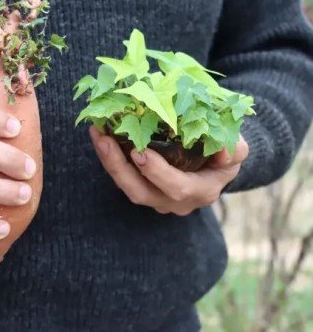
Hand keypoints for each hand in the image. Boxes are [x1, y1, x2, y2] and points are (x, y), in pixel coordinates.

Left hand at [89, 126, 247, 215]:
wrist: (214, 163)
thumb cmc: (225, 154)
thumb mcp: (238, 151)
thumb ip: (235, 149)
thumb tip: (223, 149)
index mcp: (200, 191)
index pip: (177, 188)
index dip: (157, 173)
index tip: (140, 152)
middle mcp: (174, 201)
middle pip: (142, 193)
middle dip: (120, 168)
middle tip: (105, 140)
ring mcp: (156, 197)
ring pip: (128, 187)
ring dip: (109, 162)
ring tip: (97, 135)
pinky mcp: (144, 187)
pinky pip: (124, 177)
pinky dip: (111, 158)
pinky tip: (101, 136)